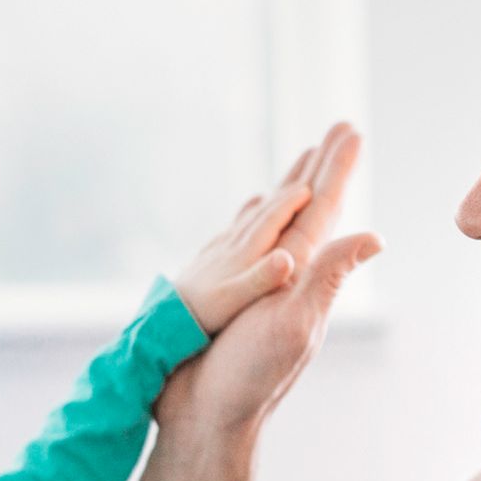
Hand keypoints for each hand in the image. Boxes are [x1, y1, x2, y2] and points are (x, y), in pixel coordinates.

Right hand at [160, 124, 380, 435]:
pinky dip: (251, 224)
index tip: (350, 130)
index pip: (324, 211)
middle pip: (306, 211)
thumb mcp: (294, 325)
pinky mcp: (228, 301)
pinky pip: (242, 248)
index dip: (337, 170)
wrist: (205, 419)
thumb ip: (327, 278)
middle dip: (321, 168)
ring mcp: (256, 290)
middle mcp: (282, 279)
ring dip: (290, 191)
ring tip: (300, 163)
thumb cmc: (247, 378)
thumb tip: (373, 237)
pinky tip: (253, 217)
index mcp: (300, 277)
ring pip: (276, 227)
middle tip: (336, 129)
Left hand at [172, 167, 313, 334]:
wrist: (168, 316)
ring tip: (291, 182)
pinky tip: (255, 205)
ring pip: (253, 214)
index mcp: (245, 252)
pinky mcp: (214, 252)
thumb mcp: (237, 299)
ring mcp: (223, 245)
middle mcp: (234, 242)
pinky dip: (253, 210)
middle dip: (289, 188)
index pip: (273, 220)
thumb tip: (287, 259)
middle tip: (308, 164)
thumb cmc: (207, 311)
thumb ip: (262, 278)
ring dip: (274, 197)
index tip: (312, 187)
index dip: (292, 203)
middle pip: (266, 209)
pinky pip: (240, 223)